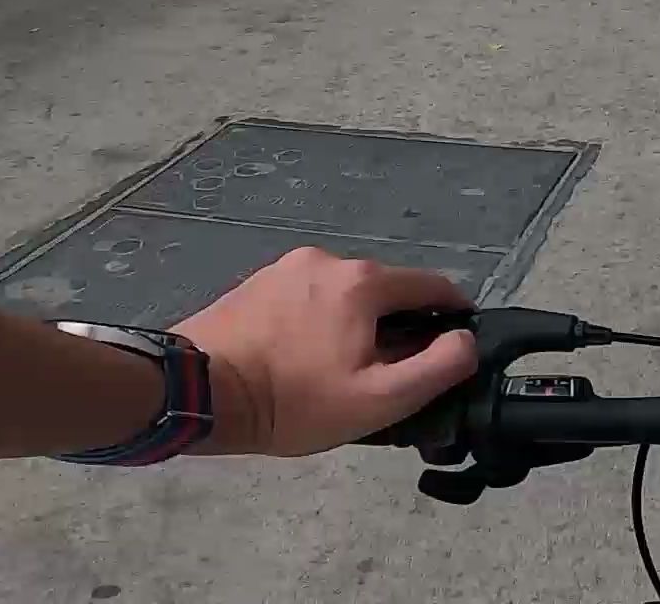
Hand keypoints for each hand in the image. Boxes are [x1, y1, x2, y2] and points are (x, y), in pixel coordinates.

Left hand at [175, 246, 478, 456]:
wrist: (194, 393)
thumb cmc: (291, 400)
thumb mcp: (378, 400)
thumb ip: (438, 367)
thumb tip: (465, 340)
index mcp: (365, 281)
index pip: (432, 286)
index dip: (453, 314)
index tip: (456, 342)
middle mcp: (329, 260)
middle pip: (386, 291)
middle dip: (398, 327)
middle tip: (388, 374)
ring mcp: (287, 268)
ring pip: (344, 295)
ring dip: (355, 324)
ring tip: (340, 372)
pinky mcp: (256, 284)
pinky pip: (307, 299)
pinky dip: (318, 323)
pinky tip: (302, 359)